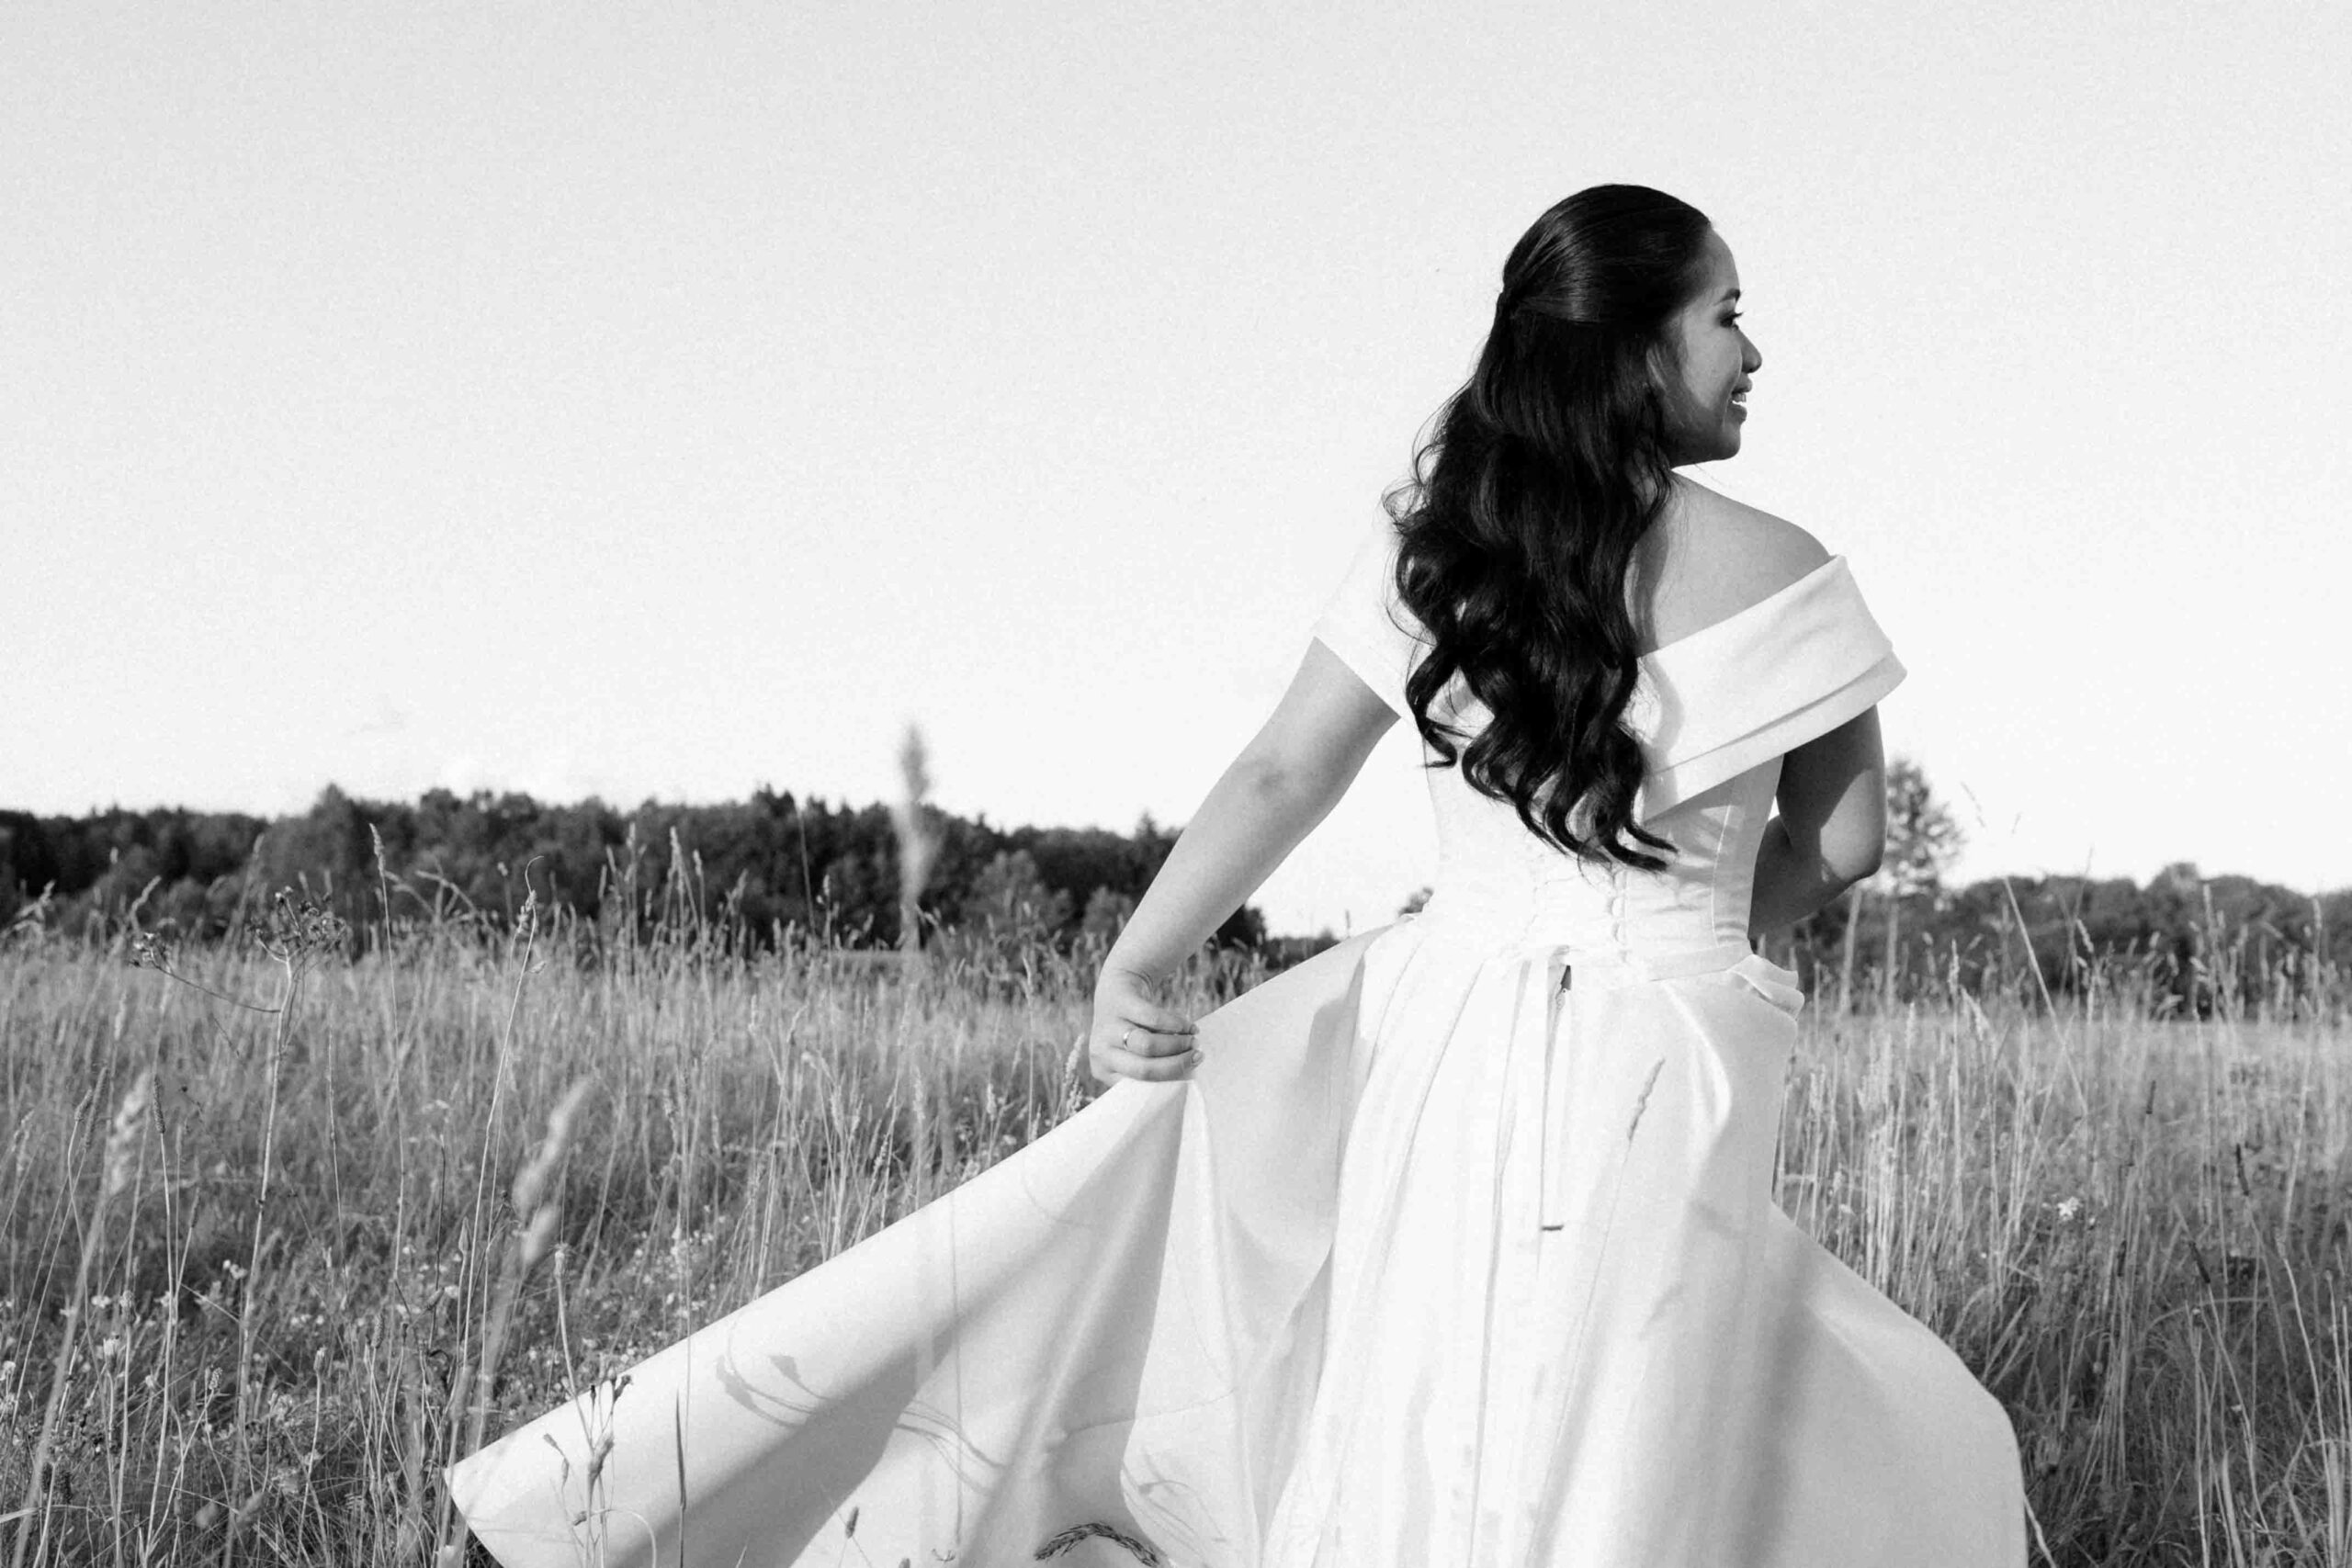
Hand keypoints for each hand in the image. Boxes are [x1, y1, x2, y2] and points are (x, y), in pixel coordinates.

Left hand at [1088, 968, 1199, 1085]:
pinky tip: (1189, 1027)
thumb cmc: (1133, 1028)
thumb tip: (1185, 1078)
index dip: (1167, 1082)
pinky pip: (1153, 1018)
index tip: (1191, 1075)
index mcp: (1103, 1070)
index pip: (1137, 1087)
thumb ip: (1152, 1068)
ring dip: (1177, 1045)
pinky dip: (1176, 1025)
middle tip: (1198, 1057)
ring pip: (1148, 1045)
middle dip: (1177, 1065)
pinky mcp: (1120, 1002)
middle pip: (1143, 1069)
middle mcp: (1100, 1051)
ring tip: (1193, 1041)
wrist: (1118, 987)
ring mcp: (1107, 1026)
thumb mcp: (1133, 1053)